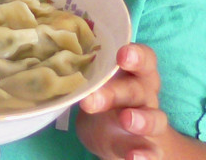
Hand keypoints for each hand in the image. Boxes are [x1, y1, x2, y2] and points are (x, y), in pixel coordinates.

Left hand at [76, 44, 167, 159]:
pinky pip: (151, 150)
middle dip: (115, 92)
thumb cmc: (103, 96)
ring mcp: (148, 120)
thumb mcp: (94, 83)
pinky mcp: (147, 146)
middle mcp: (144, 94)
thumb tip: (51, 67)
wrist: (117, 133)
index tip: (122, 55)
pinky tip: (134, 158)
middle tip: (91, 99)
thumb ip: (84, 75)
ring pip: (154, 118)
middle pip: (136, 89)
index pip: (143, 58)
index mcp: (133, 73)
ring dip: (141, 120)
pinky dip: (144, 155)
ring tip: (127, 120)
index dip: (136, 55)